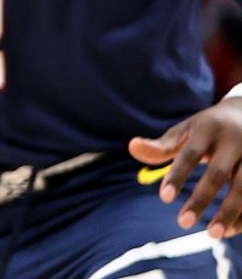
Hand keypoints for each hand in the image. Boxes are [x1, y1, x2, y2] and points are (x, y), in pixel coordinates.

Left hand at [130, 96, 241, 238]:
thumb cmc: (208, 128)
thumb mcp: (186, 131)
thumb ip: (161, 146)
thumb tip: (132, 147)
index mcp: (209, 127)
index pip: (190, 153)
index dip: (177, 175)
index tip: (164, 198)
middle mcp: (235, 140)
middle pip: (218, 173)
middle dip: (202, 199)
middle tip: (182, 222)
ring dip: (229, 213)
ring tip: (212, 234)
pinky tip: (229, 230)